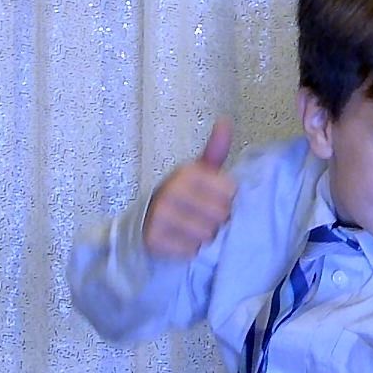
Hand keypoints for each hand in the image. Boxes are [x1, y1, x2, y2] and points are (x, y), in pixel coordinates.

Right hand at [141, 118, 235, 259]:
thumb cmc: (180, 195)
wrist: (142, 222)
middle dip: (216, 221)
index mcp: (187, 172)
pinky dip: (189, 249)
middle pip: (221, 215)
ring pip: (207, 235)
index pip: (230, 193)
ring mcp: (161, 215)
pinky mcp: (154, 238)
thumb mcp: (197, 172)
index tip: (214, 200)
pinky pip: (190, 250)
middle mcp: (172, 190)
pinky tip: (180, 239)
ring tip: (192, 228)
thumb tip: (225, 121)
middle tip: (202, 217)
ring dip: (204, 237)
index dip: (227, 201)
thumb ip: (215, 150)